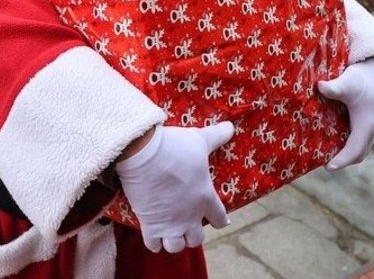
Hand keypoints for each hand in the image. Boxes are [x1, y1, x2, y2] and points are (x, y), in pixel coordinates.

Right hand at [115, 122, 234, 252]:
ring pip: (176, 247)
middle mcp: (190, 215)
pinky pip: (153, 245)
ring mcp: (170, 223)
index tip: (218, 220)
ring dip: (174, 240)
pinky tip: (153, 232)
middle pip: (196, 240)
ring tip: (170, 231)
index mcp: (205, 197)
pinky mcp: (150, 224)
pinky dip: (154, 242)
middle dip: (193, 234)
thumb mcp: (199, 140)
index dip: (219, 219)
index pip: (219, 218)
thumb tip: (230, 127)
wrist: (143, 152)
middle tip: (187, 223)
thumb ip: (216, 136)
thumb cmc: (175, 147)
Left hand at [318, 57, 373, 169]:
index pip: (355, 151)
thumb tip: (320, 87)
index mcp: (366, 125)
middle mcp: (371, 128)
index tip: (328, 167)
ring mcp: (370, 125)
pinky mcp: (367, 120)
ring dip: (347, 153)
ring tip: (327, 153)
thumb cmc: (362, 77)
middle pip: (359, 154)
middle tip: (324, 163)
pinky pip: (359, 139)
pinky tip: (333, 138)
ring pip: (361, 147)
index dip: (342, 160)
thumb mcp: (348, 81)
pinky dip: (349, 144)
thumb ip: (334, 87)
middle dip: (344, 161)